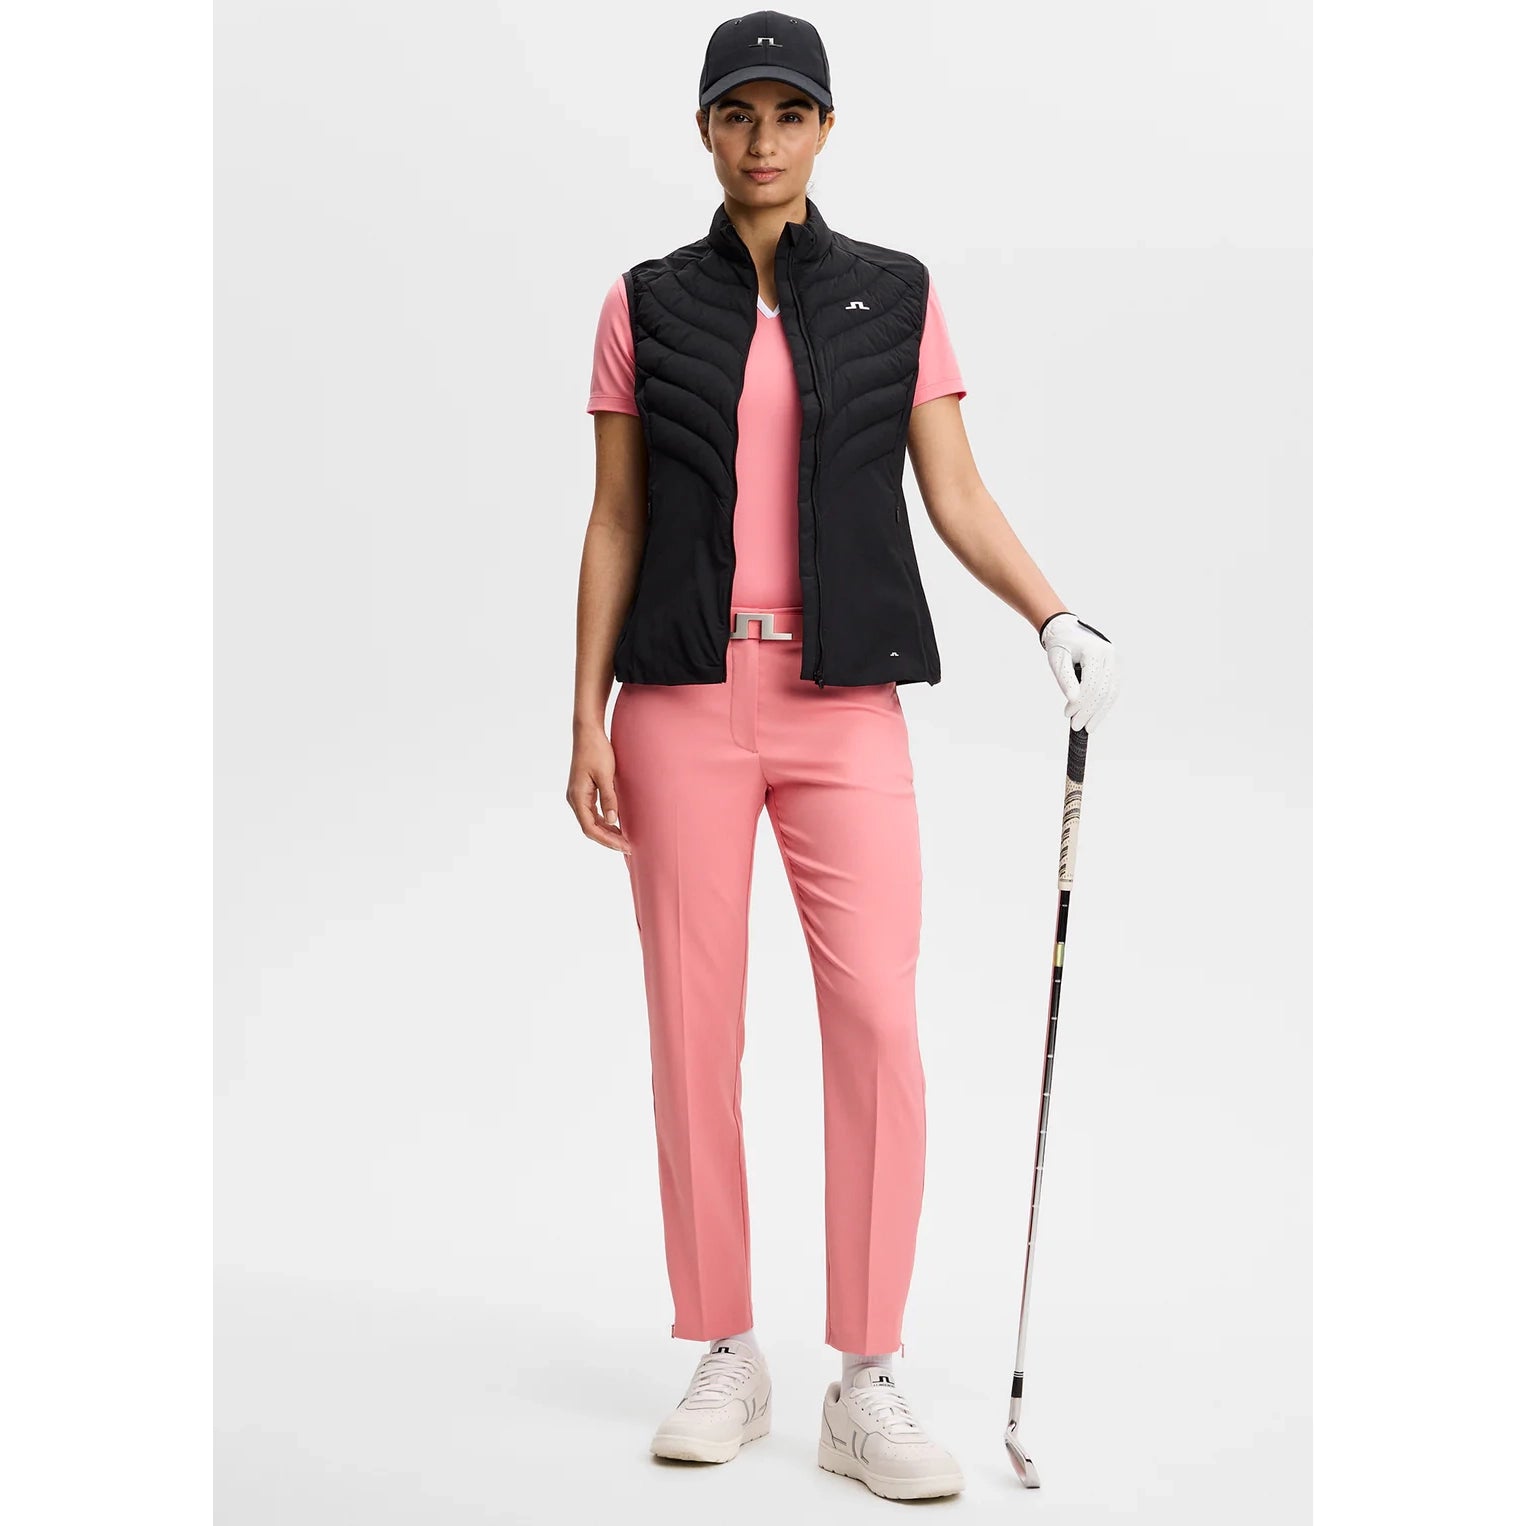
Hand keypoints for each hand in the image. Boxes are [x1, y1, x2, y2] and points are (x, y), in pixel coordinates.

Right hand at [567, 726, 631, 853]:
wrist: (588, 732)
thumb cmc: (596, 750)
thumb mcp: (605, 775)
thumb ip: (609, 798)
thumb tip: (612, 821)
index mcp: (577, 797)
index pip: (590, 828)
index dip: (607, 840)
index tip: (624, 846)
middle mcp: (574, 799)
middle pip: (590, 828)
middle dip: (608, 839)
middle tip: (628, 847)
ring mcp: (577, 796)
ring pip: (591, 822)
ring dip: (606, 832)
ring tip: (624, 839)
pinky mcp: (583, 791)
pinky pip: (592, 813)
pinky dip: (604, 821)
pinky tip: (616, 824)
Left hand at [1038, 612, 1117, 731]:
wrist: (1067, 630)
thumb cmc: (1060, 645)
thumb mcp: (1057, 661)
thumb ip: (1065, 679)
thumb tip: (1074, 699)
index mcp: (1094, 651)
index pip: (1090, 683)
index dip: (1080, 702)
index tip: (1067, 715)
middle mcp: (1109, 654)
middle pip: (1103, 690)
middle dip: (1090, 711)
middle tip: (1077, 726)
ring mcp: (1115, 660)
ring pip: (1112, 692)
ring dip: (1100, 712)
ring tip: (1088, 727)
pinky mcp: (1115, 667)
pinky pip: (1112, 689)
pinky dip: (1104, 704)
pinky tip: (1095, 716)